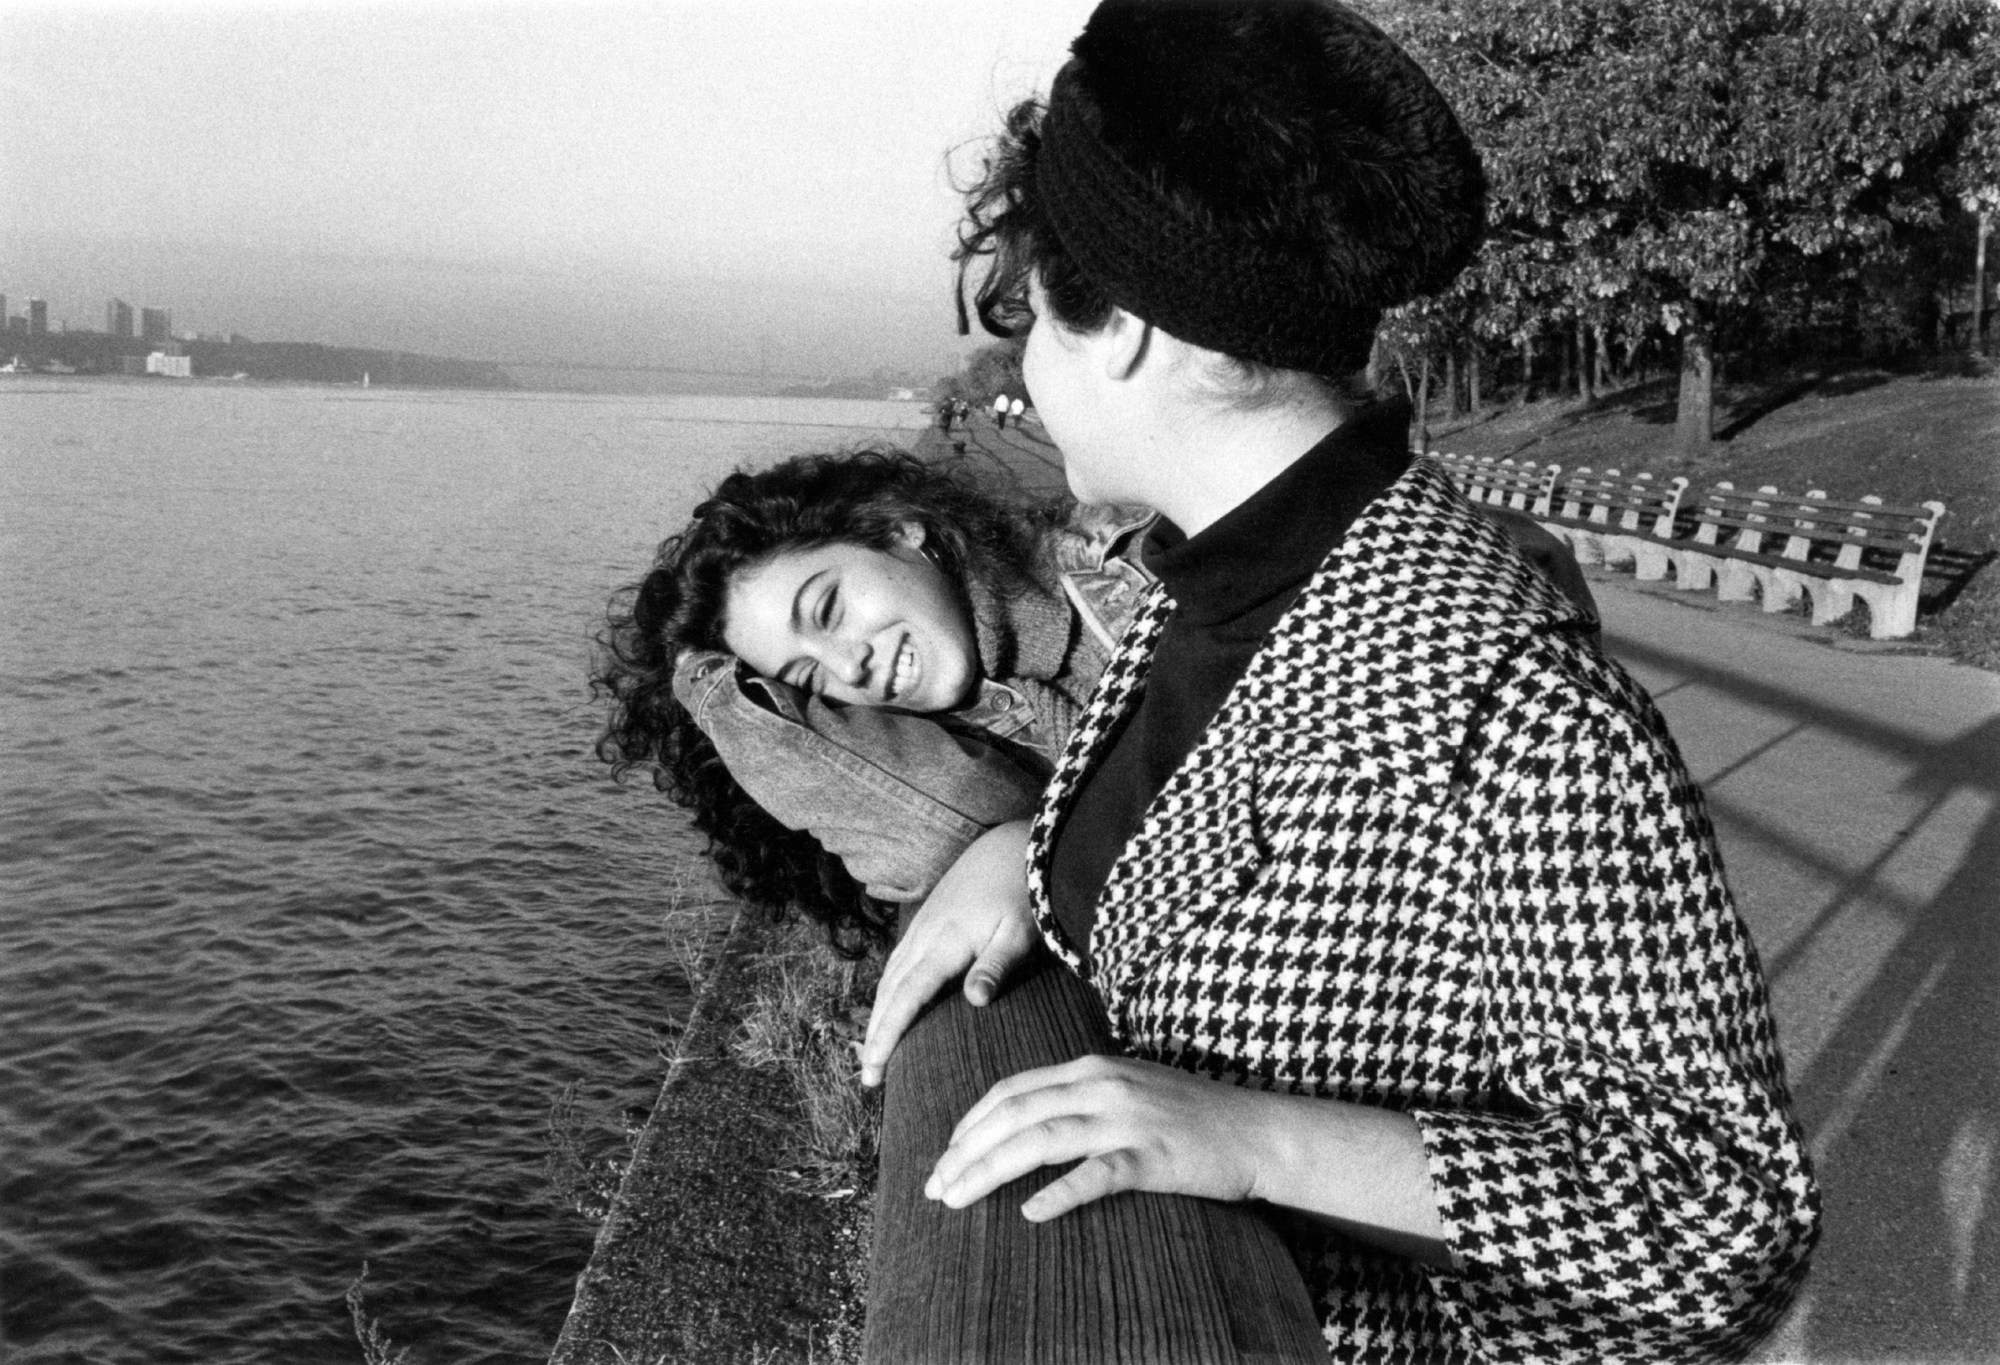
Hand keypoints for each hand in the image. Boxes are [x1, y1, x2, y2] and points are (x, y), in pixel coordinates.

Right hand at [859, 820, 1036, 1087]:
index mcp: (944, 943)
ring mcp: (921, 927)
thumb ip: (996, 965)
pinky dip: (887, 990)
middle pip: (889, 993)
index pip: (907, 998)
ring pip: (889, 977)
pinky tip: (888, 1004)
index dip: (887, 1035)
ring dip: (877, 1015)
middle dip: (875, 1035)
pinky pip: (897, 962)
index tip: (873, 1068)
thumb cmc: (1021, 892)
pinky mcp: (926, 920)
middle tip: (868, 1077)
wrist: (1012, 845)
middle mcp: (923, 936)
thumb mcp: (1019, 931)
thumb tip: (974, 1000)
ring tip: (871, 1050)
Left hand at [925, 1054, 1261, 1221]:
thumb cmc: (1190, 1117)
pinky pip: (1097, 1174)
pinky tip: (1031, 1212)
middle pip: (1014, 1113)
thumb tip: (1025, 1125)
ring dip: (990, 1169)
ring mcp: (1128, 1120)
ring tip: (958, 1198)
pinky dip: (1060, 1192)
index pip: (1012, 1090)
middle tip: (935, 1186)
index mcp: (1091, 1068)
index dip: (970, 1122)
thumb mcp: (1128, 1090)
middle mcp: (1103, 1086)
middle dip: (965, 1150)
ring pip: (1040, 1140)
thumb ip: (1080, 1099)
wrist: (1257, 1131)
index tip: (944, 1154)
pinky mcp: (1153, 1156)